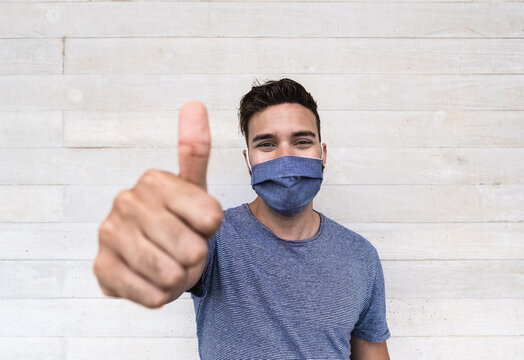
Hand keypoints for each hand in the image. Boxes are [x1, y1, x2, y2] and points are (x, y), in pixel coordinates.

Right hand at [93, 101, 222, 307]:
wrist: (151, 251)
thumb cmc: (177, 217)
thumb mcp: (193, 186)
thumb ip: (195, 149)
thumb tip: (194, 104)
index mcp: (153, 179)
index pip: (212, 217)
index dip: (211, 228)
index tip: (197, 221)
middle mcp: (126, 201)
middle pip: (193, 248)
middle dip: (196, 256)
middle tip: (183, 247)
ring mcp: (109, 235)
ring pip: (173, 274)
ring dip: (180, 277)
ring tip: (169, 262)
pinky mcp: (101, 269)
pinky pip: (152, 296)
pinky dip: (161, 294)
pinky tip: (151, 278)